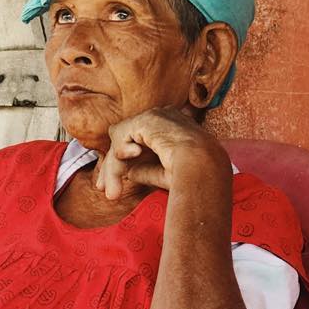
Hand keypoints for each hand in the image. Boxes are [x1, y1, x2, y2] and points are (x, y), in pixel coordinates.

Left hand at [94, 107, 229, 199]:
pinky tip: (130, 162)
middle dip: (113, 166)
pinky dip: (120, 153)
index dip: (124, 162)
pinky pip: (121, 135)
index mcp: (173, 128)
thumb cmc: (193, 175)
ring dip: (114, 168)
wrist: (206, 169)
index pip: (141, 141)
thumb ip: (144, 169)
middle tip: (103, 189)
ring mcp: (157, 116)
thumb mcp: (163, 174)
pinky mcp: (148, 119)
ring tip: (113, 192)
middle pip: (128, 141)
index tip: (113, 186)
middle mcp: (165, 118)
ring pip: (121, 141)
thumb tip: (127, 171)